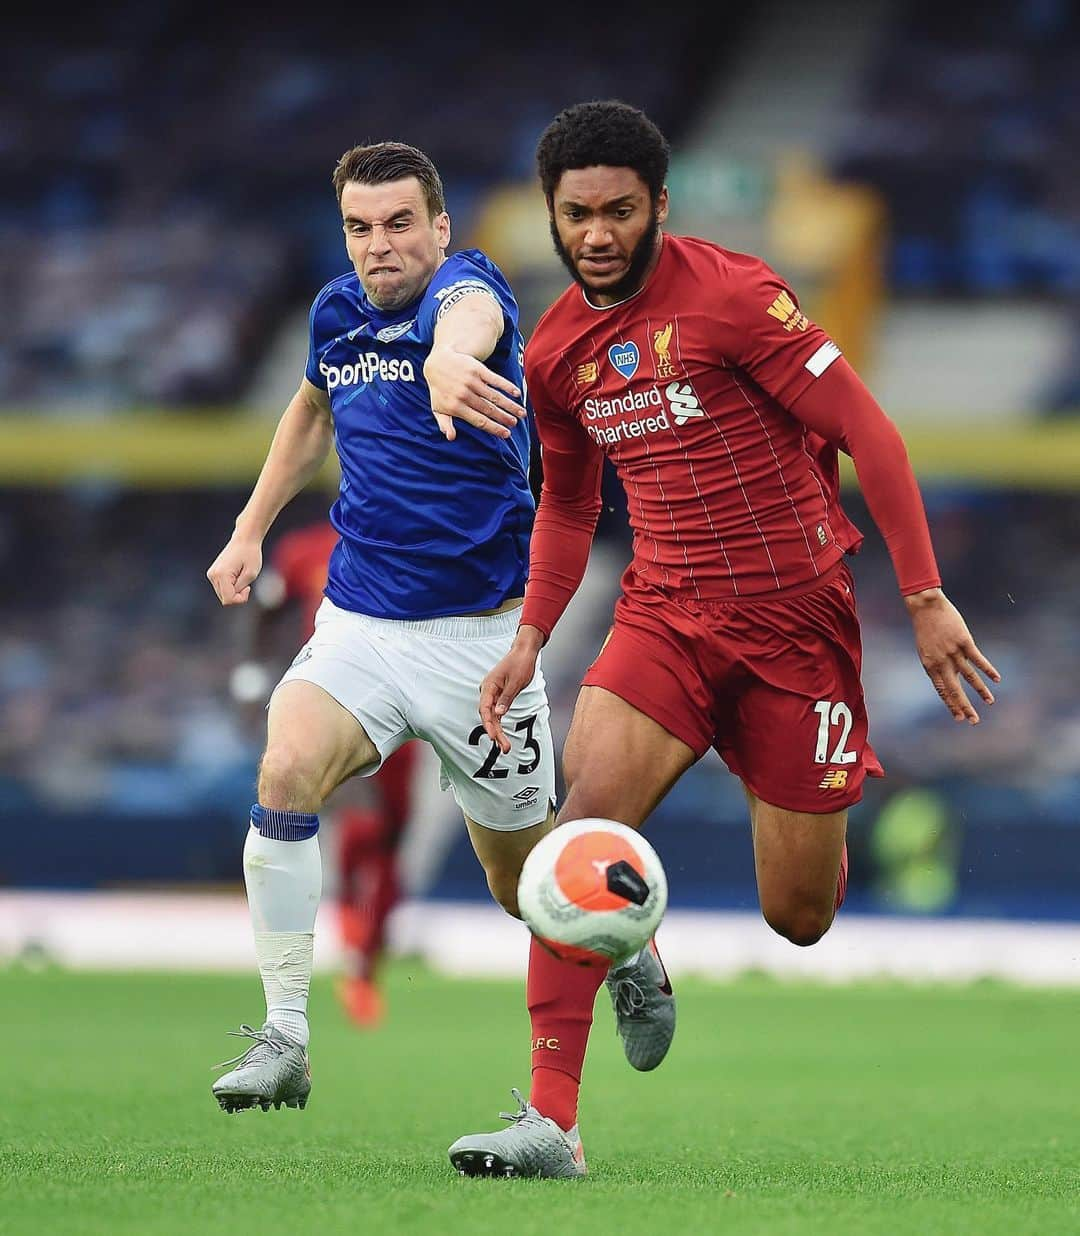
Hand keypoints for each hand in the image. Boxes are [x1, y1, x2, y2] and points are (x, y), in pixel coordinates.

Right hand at [207, 533, 262, 605]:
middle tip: (246, 582)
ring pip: (223, 594)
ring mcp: (211, 574)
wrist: (244, 539)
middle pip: (225, 599)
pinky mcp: (213, 573)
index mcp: (221, 575)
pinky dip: (231, 586)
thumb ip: (241, 589)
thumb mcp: (251, 574)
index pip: (228, 600)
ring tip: (241, 576)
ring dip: (234, 590)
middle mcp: (213, 575)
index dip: (240, 598)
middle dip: (237, 594)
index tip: (248, 587)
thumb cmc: (251, 554)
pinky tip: (236, 575)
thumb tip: (231, 598)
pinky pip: (222, 588)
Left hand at [423, 344, 526, 440]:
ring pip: (495, 396)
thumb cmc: (439, 389)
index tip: (506, 434)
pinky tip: (517, 393)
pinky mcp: (477, 369)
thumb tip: (451, 438)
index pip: (480, 421)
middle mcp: (464, 395)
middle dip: (504, 418)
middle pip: (489, 410)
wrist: (437, 362)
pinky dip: (507, 386)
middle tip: (515, 423)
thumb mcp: (437, 408)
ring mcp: (472, 382)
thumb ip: (444, 423)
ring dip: (510, 405)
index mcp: (456, 407)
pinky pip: (495, 379)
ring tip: (521, 413)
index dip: (494, 428)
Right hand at [479, 627, 543, 752]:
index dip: (488, 724)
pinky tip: (501, 736)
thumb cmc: (521, 663)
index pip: (485, 708)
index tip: (493, 736)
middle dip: (496, 733)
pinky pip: (497, 712)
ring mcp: (493, 694)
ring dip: (498, 731)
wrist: (524, 652)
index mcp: (489, 686)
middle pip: (488, 716)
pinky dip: (500, 724)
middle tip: (504, 748)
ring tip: (505, 747)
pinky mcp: (499, 696)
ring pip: (493, 716)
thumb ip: (506, 698)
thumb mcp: (516, 682)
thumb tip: (498, 714)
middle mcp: (488, 691)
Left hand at [905, 588, 1000, 722]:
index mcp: (929, 665)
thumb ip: (937, 664)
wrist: (925, 606)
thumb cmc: (925, 627)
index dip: (951, 705)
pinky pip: (978, 659)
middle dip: (965, 707)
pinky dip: (988, 670)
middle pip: (955, 689)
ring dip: (980, 690)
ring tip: (990, 702)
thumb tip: (950, 676)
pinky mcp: (963, 641)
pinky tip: (997, 679)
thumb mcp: (926, 650)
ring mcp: (952, 652)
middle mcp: (941, 662)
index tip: (959, 718)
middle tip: (974, 721)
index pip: (942, 691)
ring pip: (969, 676)